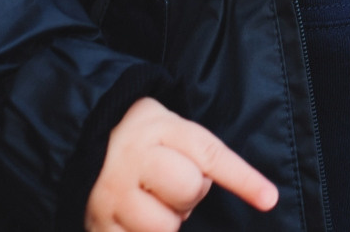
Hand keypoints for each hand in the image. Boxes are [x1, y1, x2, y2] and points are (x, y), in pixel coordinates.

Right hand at [86, 97, 277, 231]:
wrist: (80, 138)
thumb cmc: (142, 139)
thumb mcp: (171, 128)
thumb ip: (207, 155)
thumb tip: (264, 197)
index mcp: (157, 130)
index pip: (209, 155)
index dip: (243, 179)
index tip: (269, 199)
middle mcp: (132, 160)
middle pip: (188, 190)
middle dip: (188, 195)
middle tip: (170, 185)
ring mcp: (111, 194)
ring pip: (164, 226)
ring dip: (166, 221)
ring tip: (150, 203)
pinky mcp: (97, 225)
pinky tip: (134, 221)